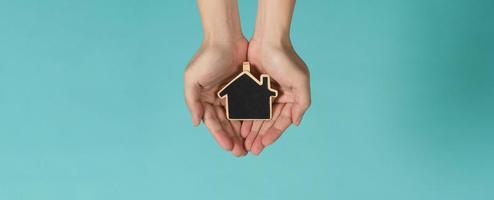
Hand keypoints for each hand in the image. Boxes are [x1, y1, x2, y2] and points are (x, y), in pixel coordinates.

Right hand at [184, 39, 248, 156]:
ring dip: (241, 133)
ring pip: (237, 118)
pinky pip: (248, 107)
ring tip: (249, 147)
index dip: (220, 136)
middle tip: (241, 153)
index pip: (212, 122)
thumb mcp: (193, 78)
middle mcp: (216, 99)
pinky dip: (250, 118)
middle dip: (232, 139)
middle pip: (225, 124)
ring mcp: (230, 94)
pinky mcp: (243, 88)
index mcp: (203, 99)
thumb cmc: (207, 56)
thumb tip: (196, 123)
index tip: (229, 147)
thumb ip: (192, 101)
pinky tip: (256, 130)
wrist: (226, 36)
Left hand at [240, 40, 310, 154]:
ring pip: (258, 116)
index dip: (274, 134)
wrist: (268, 38)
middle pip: (269, 121)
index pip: (283, 120)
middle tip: (252, 150)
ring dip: (252, 129)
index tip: (264, 145)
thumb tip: (297, 123)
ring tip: (245, 142)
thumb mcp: (300, 81)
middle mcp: (279, 96)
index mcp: (292, 97)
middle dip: (261, 136)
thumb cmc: (286, 58)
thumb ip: (302, 103)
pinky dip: (245, 116)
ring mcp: (265, 92)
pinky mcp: (252, 86)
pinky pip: (248, 105)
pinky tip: (239, 127)